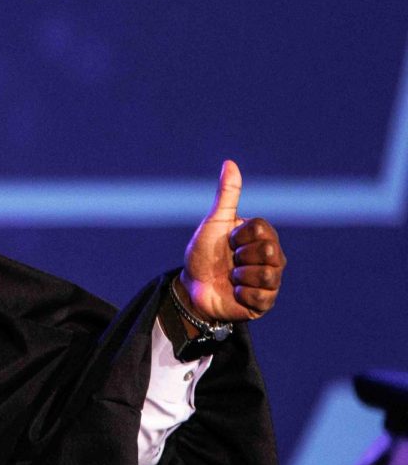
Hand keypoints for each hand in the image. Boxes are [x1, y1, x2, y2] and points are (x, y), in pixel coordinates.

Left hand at [181, 160, 285, 322]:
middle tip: (230, 261)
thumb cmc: (203, 254)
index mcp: (263, 236)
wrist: (192, 288)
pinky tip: (234, 293)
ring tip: (232, 278)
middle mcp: (273, 257)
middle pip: (268, 251)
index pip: (261, 229)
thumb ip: (227, 195)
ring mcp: (271, 280)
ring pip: (267, 275)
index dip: (238, 236)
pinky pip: (262, 296)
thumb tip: (230, 162)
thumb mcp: (214, 223)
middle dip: (240, 256)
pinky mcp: (265, 302)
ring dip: (240, 276)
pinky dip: (242, 294)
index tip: (228, 242)